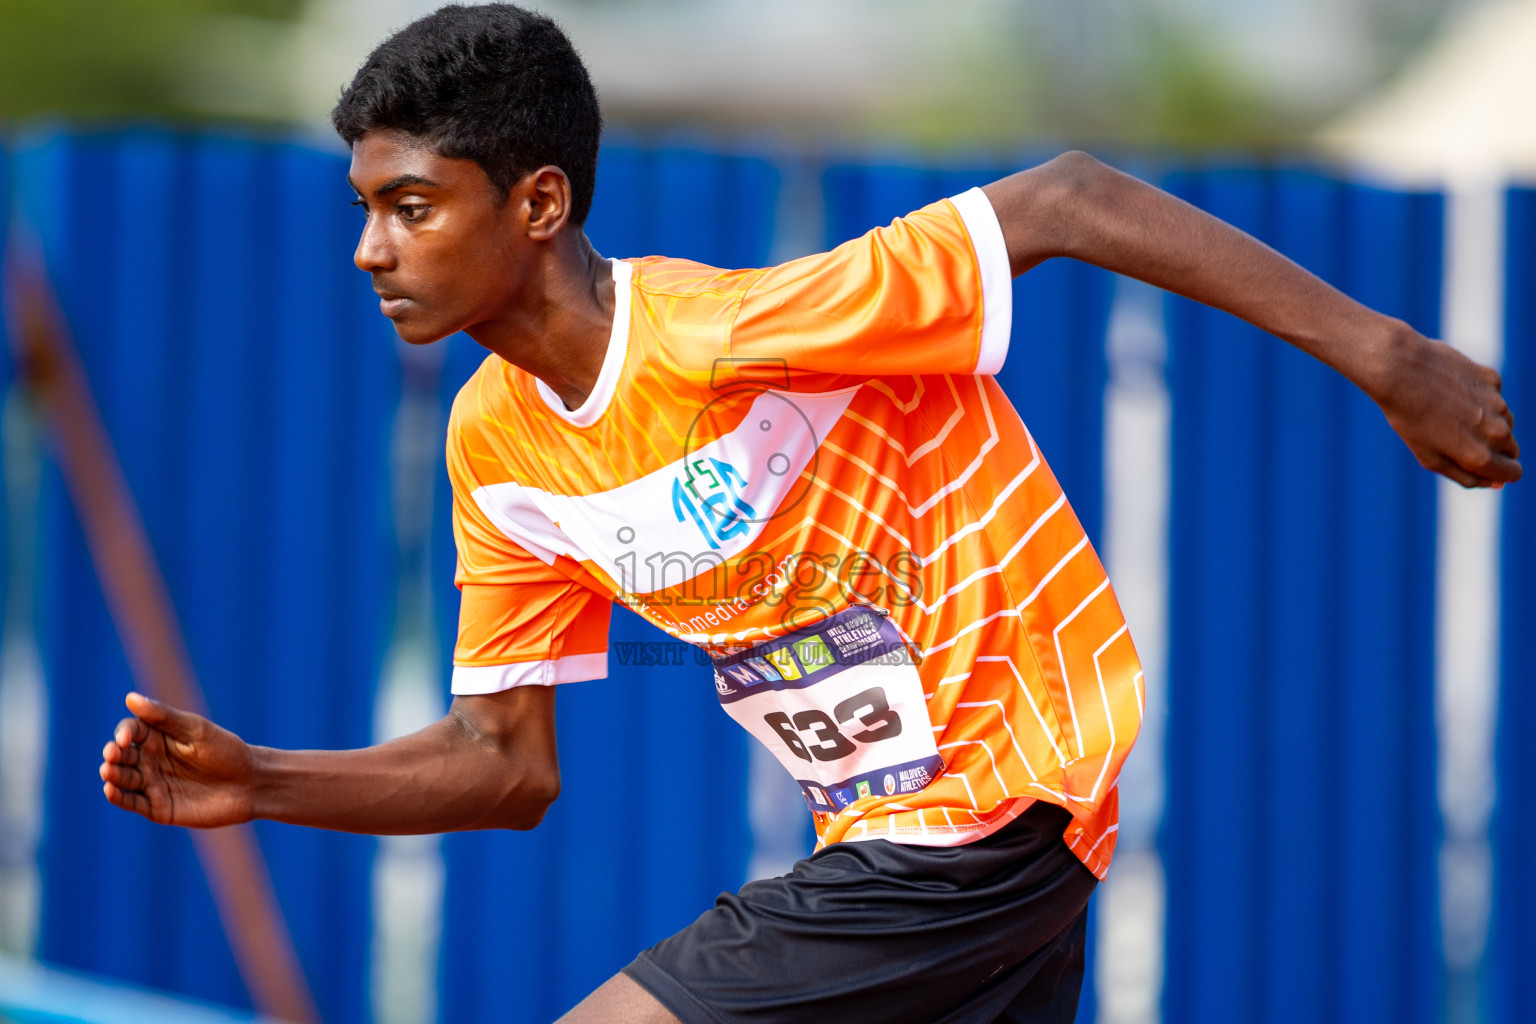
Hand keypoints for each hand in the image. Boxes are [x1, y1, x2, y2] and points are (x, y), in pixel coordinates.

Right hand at [100, 692, 257, 827]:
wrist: (251, 783)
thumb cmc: (227, 751)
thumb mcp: (197, 730)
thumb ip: (164, 717)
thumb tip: (130, 698)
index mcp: (159, 737)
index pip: (131, 731)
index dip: (124, 733)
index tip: (125, 738)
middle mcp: (151, 760)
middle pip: (122, 756)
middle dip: (113, 755)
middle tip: (111, 755)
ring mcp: (153, 784)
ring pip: (123, 779)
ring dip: (113, 775)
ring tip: (108, 771)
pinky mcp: (158, 807)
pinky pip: (132, 803)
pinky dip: (119, 797)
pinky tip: (111, 790)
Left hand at [1370, 328, 1520, 488]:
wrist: (1400, 370)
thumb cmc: (1409, 418)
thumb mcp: (1430, 459)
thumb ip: (1467, 476)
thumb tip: (1497, 484)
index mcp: (1481, 456)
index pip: (1513, 473)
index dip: (1500, 473)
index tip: (1483, 465)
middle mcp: (1497, 431)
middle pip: (1511, 449)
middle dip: (1493, 448)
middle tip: (1456, 436)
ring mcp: (1498, 403)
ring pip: (1505, 422)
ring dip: (1486, 422)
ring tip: (1449, 412)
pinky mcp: (1493, 379)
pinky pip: (1493, 396)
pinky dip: (1478, 396)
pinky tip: (1451, 389)